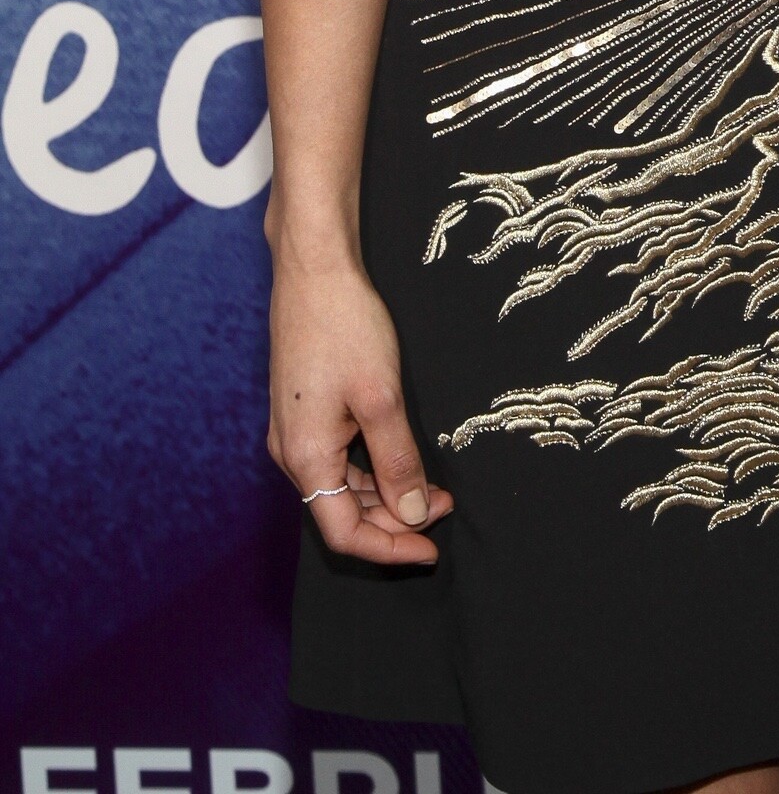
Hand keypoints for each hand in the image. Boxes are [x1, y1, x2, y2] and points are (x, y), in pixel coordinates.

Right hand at [269, 251, 452, 564]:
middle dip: (394, 519)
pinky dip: (370, 465)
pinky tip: (401, 455)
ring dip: (384, 492)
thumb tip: (413, 513)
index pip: (344, 532)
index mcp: (304, 458)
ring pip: (341, 484)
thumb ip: (397, 460)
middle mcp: (291, 452)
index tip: (432, 550)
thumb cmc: (344, 326)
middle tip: (444, 509)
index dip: (390, 547)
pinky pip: (336, 456)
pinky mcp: (305, 409)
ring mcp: (294, 430)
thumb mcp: (381, 397)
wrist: (313, 270)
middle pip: (341, 512)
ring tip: (433, 486)